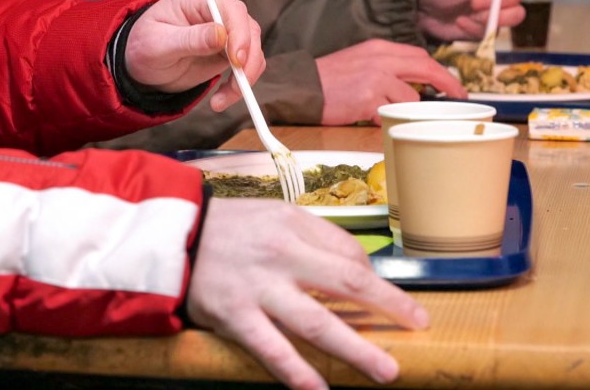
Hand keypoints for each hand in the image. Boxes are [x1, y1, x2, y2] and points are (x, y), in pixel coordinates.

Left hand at [125, 0, 264, 111]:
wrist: (142, 64)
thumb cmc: (143, 47)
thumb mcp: (159, 45)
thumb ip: (190, 39)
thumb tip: (221, 34)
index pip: (230, 8)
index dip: (239, 33)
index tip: (237, 60)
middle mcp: (216, 8)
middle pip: (248, 27)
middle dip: (248, 59)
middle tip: (237, 87)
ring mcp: (227, 28)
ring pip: (253, 47)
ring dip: (246, 75)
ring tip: (222, 100)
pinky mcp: (231, 48)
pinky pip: (248, 63)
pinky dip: (242, 82)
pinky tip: (222, 97)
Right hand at [187, 198, 429, 389]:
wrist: (170, 235)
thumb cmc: (230, 227)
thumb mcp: (276, 215)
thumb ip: (316, 237)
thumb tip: (359, 268)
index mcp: (296, 227)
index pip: (349, 254)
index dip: (375, 280)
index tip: (392, 302)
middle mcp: (283, 256)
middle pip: (347, 283)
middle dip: (389, 306)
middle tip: (418, 325)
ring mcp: (259, 289)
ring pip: (316, 323)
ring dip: (355, 349)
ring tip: (385, 371)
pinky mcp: (234, 316)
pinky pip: (272, 350)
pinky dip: (297, 373)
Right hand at [315, 39, 466, 124]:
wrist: (299, 86)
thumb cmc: (327, 80)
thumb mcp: (360, 62)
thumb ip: (387, 69)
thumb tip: (413, 86)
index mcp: (379, 48)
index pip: (420, 56)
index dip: (440, 71)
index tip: (453, 86)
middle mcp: (381, 58)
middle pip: (426, 68)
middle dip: (447, 83)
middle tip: (459, 97)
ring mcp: (376, 77)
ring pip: (410, 97)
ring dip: (404, 109)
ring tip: (381, 112)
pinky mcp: (368, 97)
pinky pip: (391, 113)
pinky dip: (384, 119)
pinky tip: (367, 116)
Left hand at [417, 0, 526, 40]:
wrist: (425, 13)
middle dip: (496, 1)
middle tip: (473, 2)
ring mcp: (498, 10)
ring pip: (516, 15)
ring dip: (494, 16)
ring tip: (472, 14)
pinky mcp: (491, 28)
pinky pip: (496, 31)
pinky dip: (476, 28)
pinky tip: (460, 22)